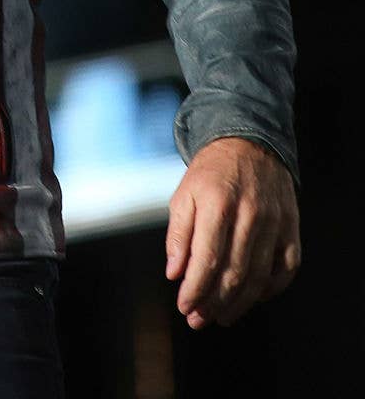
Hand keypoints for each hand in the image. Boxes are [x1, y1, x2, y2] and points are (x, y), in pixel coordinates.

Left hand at [165, 136, 299, 328]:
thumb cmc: (209, 175)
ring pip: (260, 276)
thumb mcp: (183, 196)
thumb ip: (178, 235)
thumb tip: (174, 273)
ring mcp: (275, 223)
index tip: (183, 305)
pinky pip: (287, 267)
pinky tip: (252, 298)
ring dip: (239, 303)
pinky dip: (271, 288)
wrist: (248, 145)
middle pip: (234, 273)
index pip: (206, 259)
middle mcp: (250, 215)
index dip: (194, 288)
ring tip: (220, 317)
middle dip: (213, 302)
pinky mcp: (292, 228)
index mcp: (217, 204)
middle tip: (198, 320)